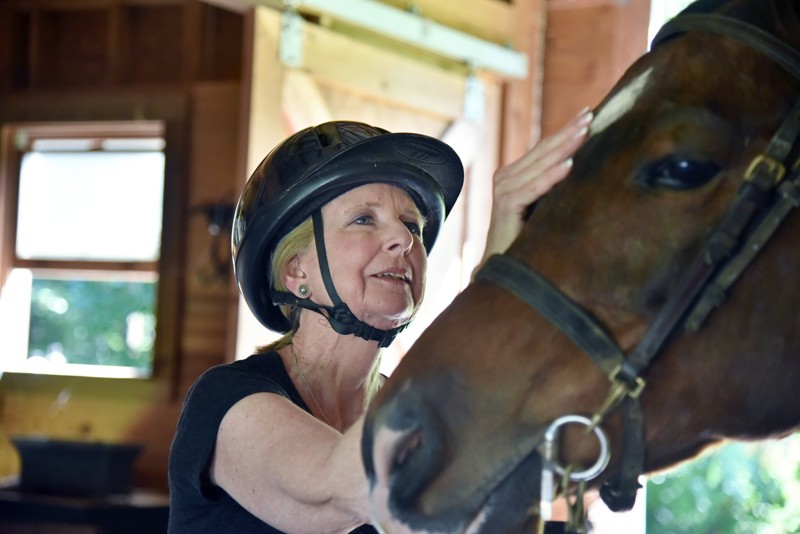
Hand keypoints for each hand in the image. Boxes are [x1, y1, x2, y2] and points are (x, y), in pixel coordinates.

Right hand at [481, 107, 591, 262]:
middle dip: (568, 132)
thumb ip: (553, 186)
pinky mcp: (506, 205)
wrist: (502, 266)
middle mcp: (506, 178)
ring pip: (540, 164)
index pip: (544, 148)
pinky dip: (551, 176)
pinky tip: (569, 165)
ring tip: (585, 131)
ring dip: (564, 147)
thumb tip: (586, 168)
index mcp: (515, 175)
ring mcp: (503, 190)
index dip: (565, 130)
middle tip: (590, 115)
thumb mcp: (543, 205)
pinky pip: (534, 187)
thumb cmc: (526, 237)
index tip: (588, 114)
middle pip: (543, 150)